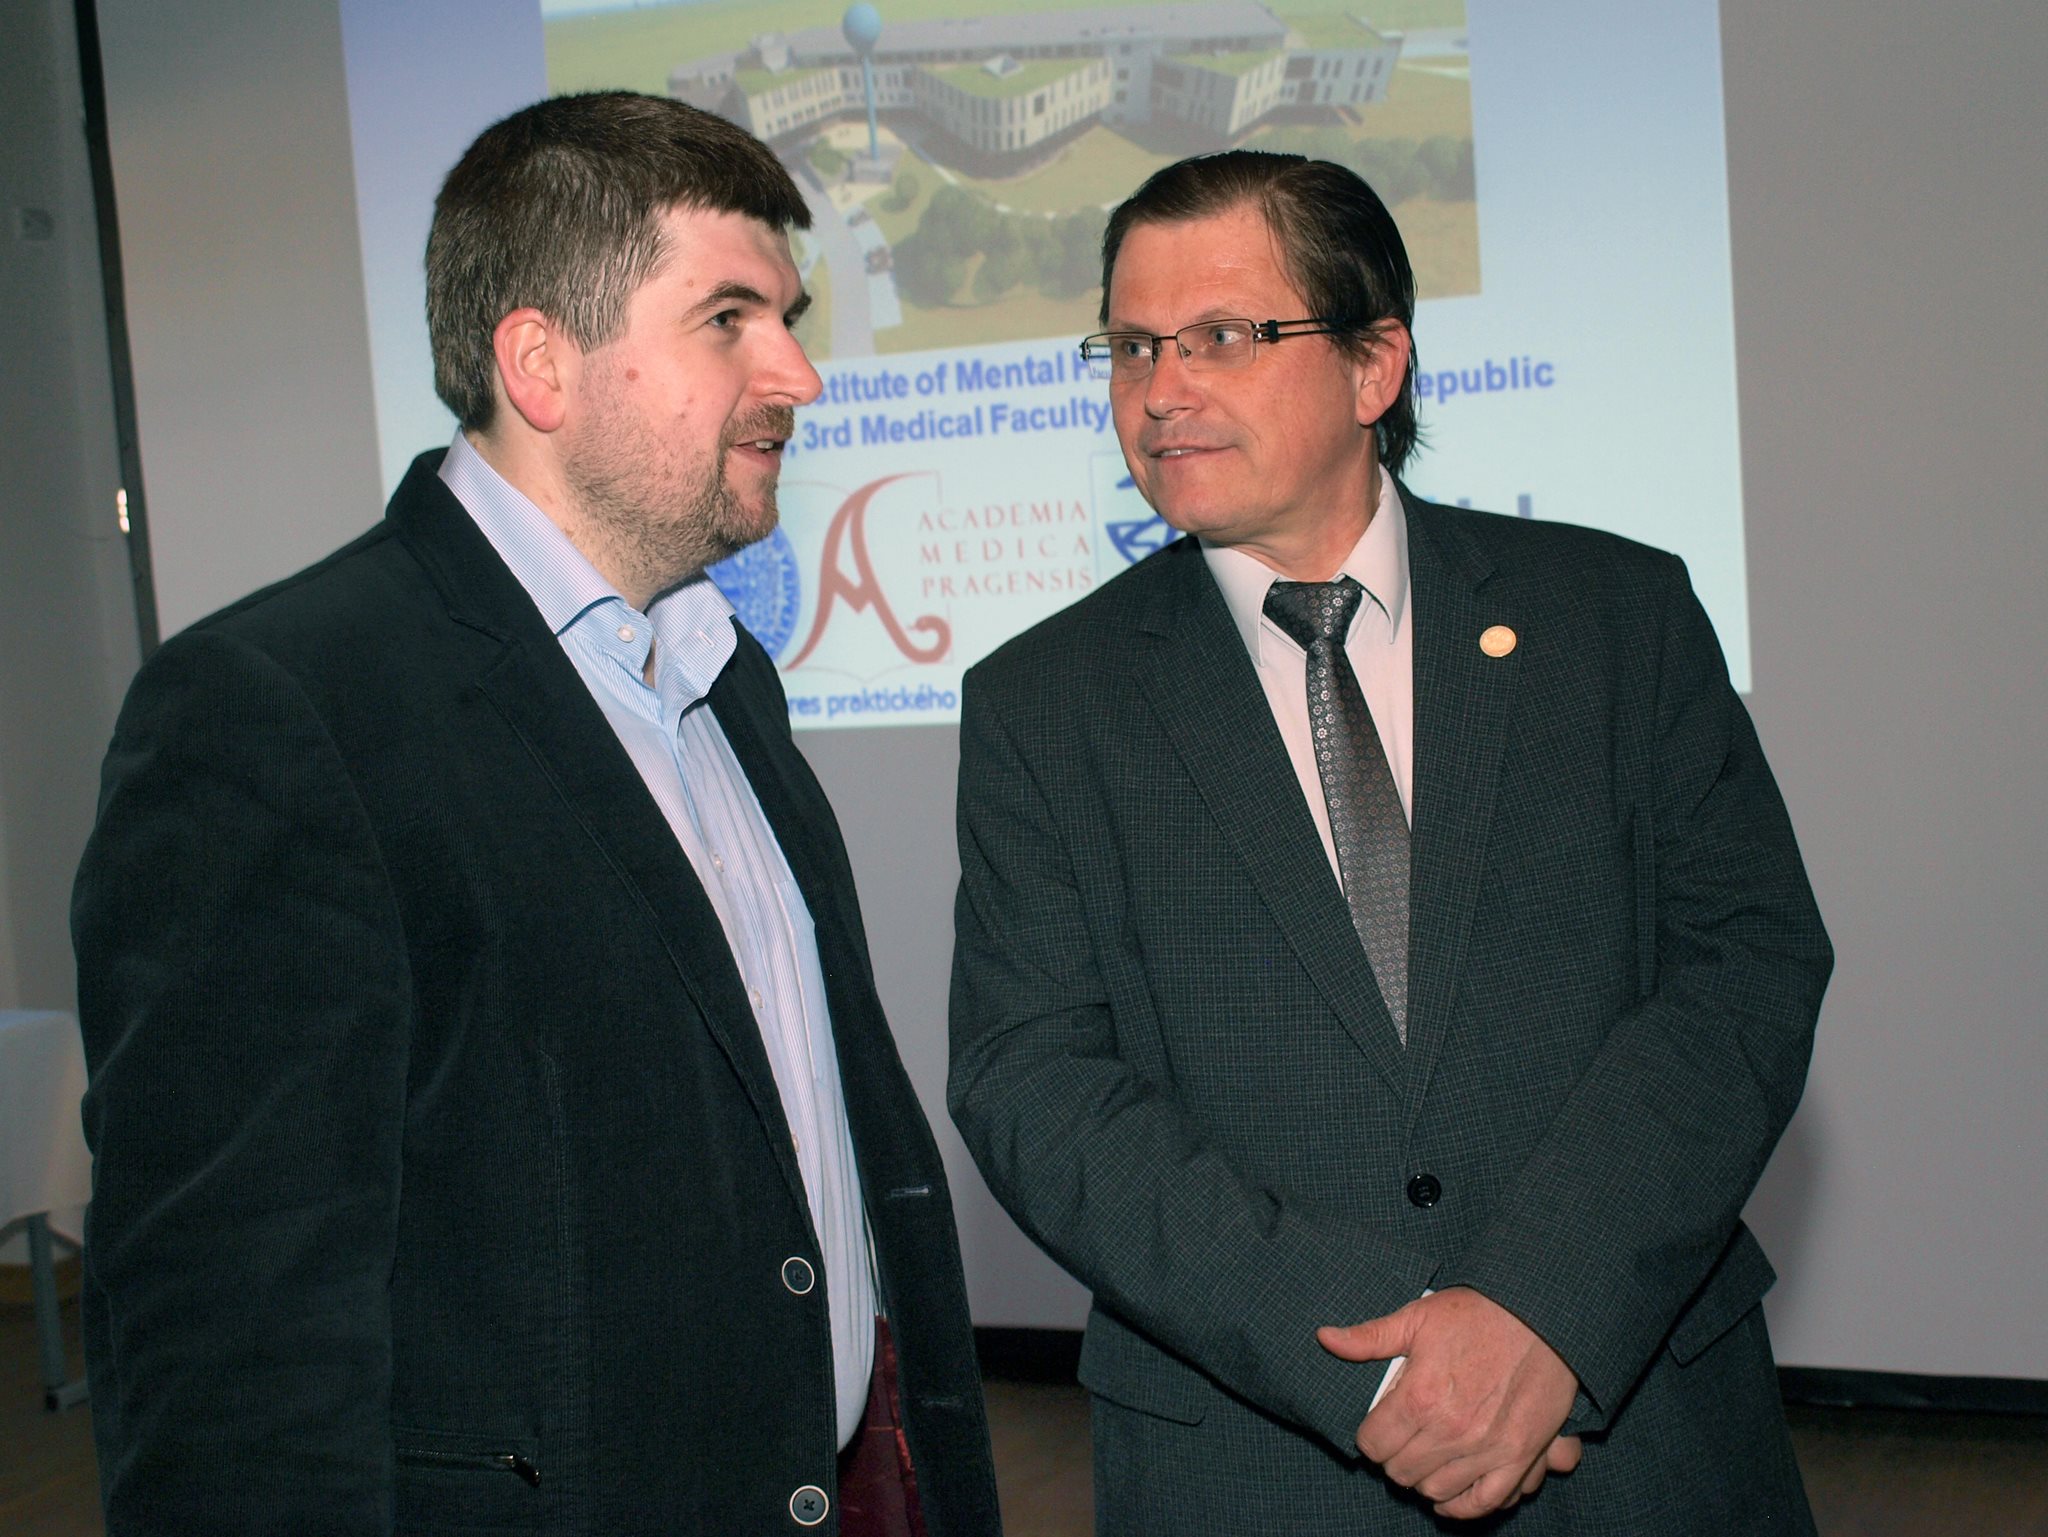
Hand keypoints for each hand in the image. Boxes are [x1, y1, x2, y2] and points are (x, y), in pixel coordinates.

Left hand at [1317, 1287, 1580, 1519]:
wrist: (1542, 1314)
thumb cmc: (1478, 1312)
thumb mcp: (1417, 1317)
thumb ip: (1369, 1337)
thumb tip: (1325, 1338)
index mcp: (1419, 1397)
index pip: (1373, 1444)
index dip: (1369, 1436)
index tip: (1377, 1427)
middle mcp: (1450, 1430)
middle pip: (1400, 1471)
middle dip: (1393, 1457)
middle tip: (1400, 1440)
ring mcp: (1486, 1448)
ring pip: (1435, 1490)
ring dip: (1424, 1479)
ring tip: (1424, 1459)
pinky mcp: (1519, 1456)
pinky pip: (1485, 1501)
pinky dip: (1462, 1506)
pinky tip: (1448, 1497)